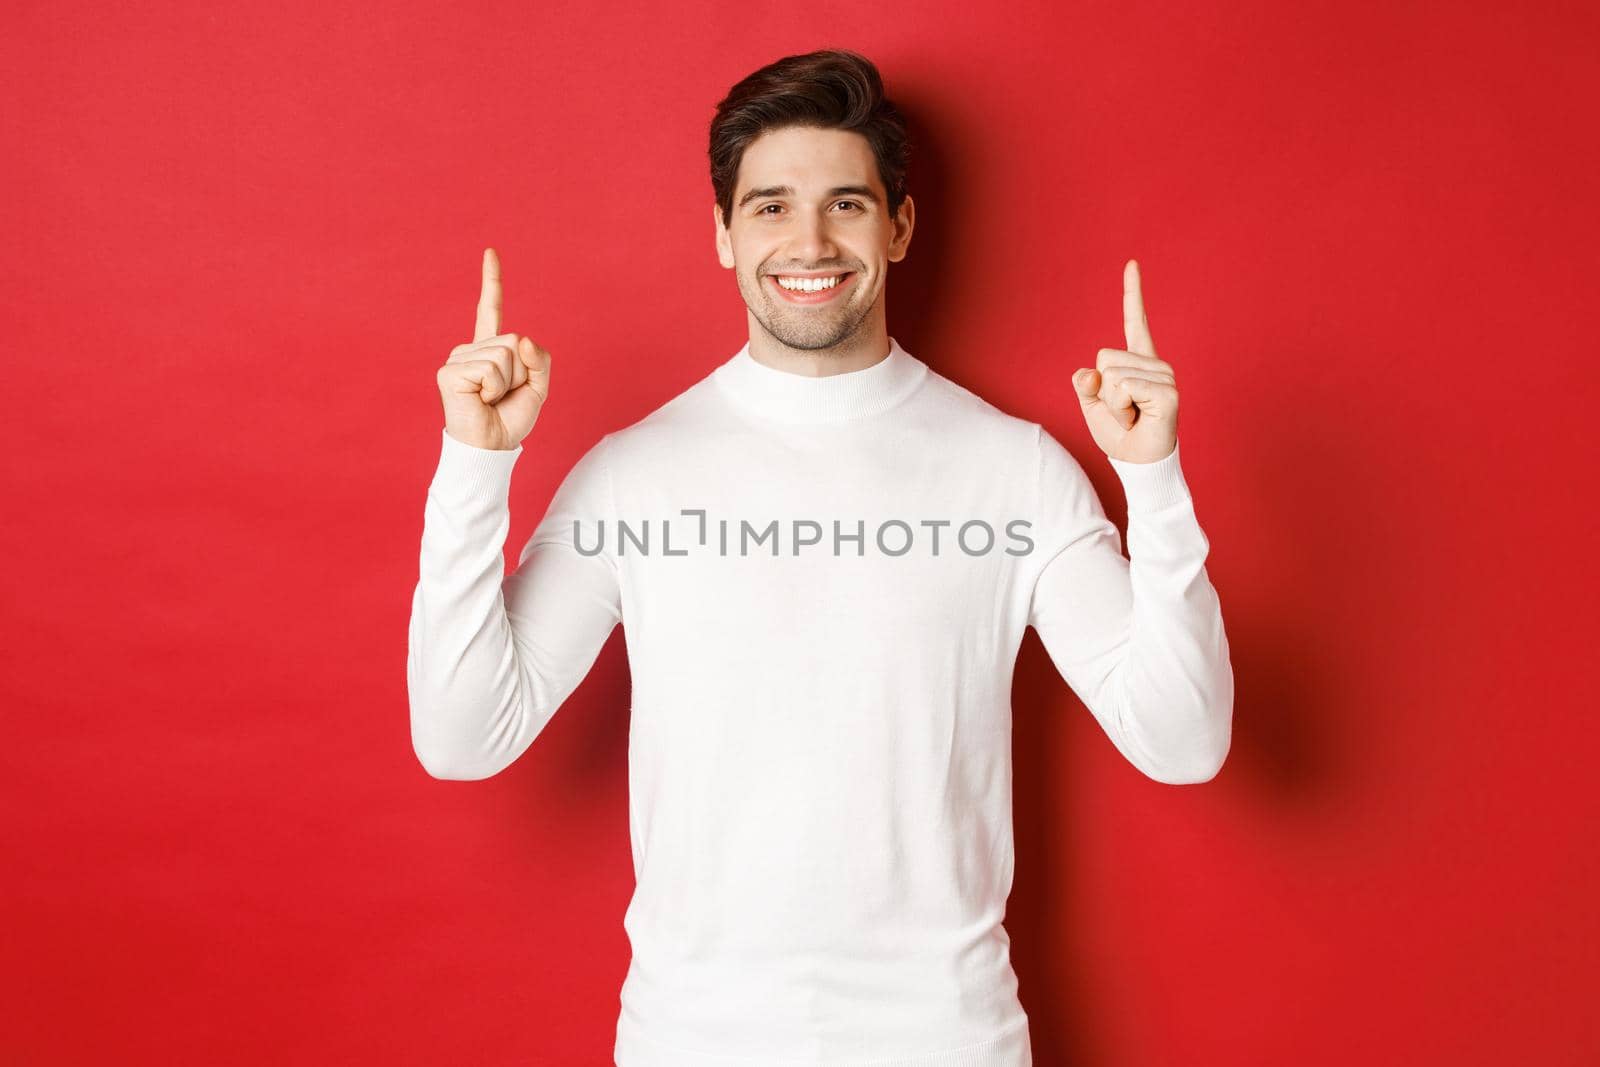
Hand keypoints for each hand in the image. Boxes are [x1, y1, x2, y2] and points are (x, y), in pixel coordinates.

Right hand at [434, 247, 552, 450]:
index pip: (491, 310)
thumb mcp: (538, 388)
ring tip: (491, 400)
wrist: (491, 447)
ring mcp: (457, 359)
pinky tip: (480, 400)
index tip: (490, 252)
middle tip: (503, 395)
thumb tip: (520, 338)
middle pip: (513, 341)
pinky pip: (491, 369)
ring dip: (508, 383)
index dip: (492, 282)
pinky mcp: (450, 372)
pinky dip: (494, 389)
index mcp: (489, 350)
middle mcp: (470, 350)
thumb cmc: (509, 419)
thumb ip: (539, 359)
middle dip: (520, 372)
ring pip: (504, 355)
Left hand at [1071, 260, 1178, 463]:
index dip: (1132, 293)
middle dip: (1103, 391)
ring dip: (1114, 404)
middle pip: (1104, 358)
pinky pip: (1125, 387)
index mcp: (1136, 362)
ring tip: (1132, 417)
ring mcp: (1164, 376)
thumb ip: (1086, 385)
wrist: (1138, 463)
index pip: (1135, 322)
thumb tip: (1090, 372)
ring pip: (1113, 375)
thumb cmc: (1119, 435)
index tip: (1132, 263)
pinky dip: (1122, 408)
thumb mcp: (1093, 406)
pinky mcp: (1168, 391)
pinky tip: (1139, 418)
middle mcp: (1154, 364)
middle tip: (1123, 412)